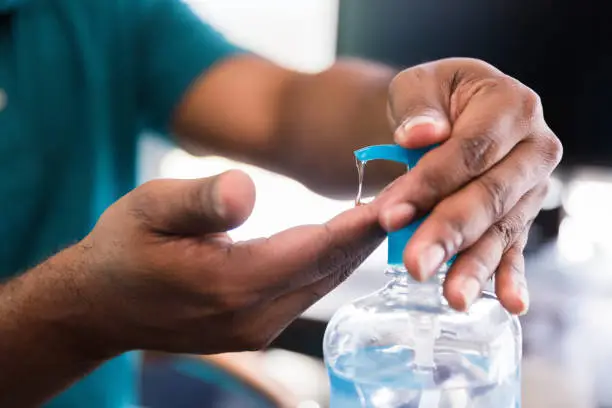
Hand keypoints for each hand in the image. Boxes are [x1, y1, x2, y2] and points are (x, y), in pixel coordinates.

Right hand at [74, 170, 383, 354]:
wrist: (100, 307)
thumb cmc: (122, 250)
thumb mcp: (149, 210)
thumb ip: (201, 201)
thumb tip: (247, 189)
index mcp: (232, 284)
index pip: (317, 249)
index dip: (362, 222)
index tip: (402, 195)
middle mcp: (254, 316)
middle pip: (330, 268)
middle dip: (368, 232)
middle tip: (406, 194)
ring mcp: (257, 329)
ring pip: (323, 281)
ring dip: (353, 248)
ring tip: (385, 210)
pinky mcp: (256, 329)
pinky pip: (306, 291)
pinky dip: (328, 262)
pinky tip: (342, 237)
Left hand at [378, 57, 561, 313]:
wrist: (450, 112)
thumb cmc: (432, 99)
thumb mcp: (418, 85)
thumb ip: (418, 107)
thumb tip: (422, 135)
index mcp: (512, 105)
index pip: (470, 151)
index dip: (430, 184)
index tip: (391, 215)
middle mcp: (533, 148)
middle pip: (489, 196)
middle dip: (448, 232)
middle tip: (415, 265)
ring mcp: (532, 186)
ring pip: (501, 229)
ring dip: (474, 264)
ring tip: (453, 297)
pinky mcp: (522, 214)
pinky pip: (516, 246)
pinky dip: (510, 275)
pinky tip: (509, 303)